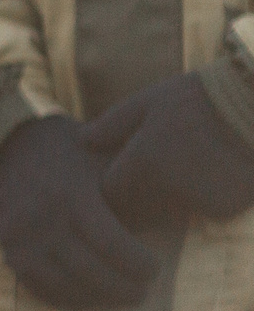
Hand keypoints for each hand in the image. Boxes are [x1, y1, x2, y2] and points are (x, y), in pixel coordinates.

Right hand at [0, 116, 156, 310]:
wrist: (10, 148)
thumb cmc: (70, 154)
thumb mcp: (102, 160)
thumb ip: (134, 187)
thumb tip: (176, 218)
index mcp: (69, 195)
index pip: (112, 245)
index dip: (140, 265)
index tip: (155, 269)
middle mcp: (40, 220)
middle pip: (91, 272)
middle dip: (124, 289)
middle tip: (143, 291)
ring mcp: (20, 239)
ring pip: (66, 287)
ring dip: (98, 298)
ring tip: (119, 295)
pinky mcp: (8, 252)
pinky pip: (40, 289)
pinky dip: (68, 299)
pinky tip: (88, 295)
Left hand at [85, 74, 253, 228]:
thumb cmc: (201, 98)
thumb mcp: (151, 101)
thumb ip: (112, 124)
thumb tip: (81, 141)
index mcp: (145, 160)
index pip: (110, 193)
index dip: (111, 186)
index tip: (117, 175)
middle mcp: (170, 187)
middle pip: (139, 208)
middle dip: (137, 197)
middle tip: (151, 172)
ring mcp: (200, 201)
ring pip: (169, 212)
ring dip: (167, 200)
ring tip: (182, 169)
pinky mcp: (228, 208)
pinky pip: (201, 212)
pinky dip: (200, 201)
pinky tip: (208, 176)